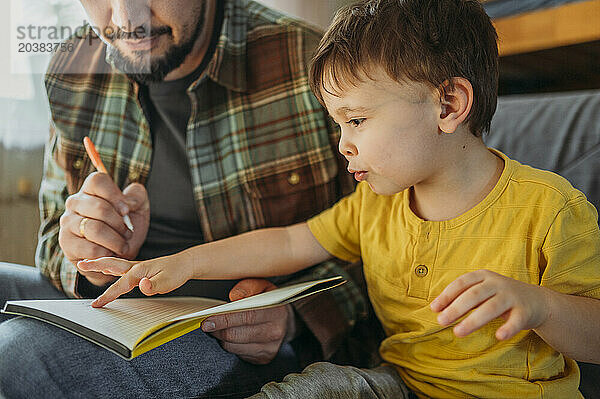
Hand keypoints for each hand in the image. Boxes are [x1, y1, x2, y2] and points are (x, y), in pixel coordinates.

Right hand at [59, 172, 149, 286]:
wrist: (117, 254)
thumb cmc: (126, 226)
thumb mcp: (139, 208)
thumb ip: (137, 196)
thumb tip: (128, 202)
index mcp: (91, 189)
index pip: (98, 180)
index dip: (115, 196)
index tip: (126, 211)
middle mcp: (75, 202)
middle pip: (100, 208)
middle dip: (120, 225)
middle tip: (128, 233)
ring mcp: (67, 222)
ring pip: (95, 229)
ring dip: (116, 241)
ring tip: (122, 245)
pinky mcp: (66, 243)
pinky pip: (90, 249)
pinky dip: (106, 253)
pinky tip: (109, 253)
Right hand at [78, 253, 191, 306]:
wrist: (186, 263)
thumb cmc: (177, 272)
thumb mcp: (168, 282)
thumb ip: (153, 286)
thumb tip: (141, 286)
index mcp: (139, 271)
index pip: (120, 285)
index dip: (108, 296)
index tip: (96, 304)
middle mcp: (136, 266)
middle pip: (112, 264)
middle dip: (96, 265)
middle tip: (81, 263)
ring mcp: (138, 266)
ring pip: (115, 264)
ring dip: (101, 264)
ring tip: (86, 263)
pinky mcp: (141, 268)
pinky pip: (121, 267)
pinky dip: (111, 266)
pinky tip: (107, 268)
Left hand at [201, 279, 294, 364]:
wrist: (284, 320)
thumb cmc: (269, 301)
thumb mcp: (262, 286)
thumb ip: (248, 286)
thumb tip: (234, 296)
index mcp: (276, 311)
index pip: (247, 316)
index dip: (225, 319)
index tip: (208, 319)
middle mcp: (275, 332)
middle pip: (237, 334)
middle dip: (217, 329)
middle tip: (206, 323)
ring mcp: (270, 348)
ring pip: (233, 346)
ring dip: (221, 336)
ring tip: (220, 326)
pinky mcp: (263, 358)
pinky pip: (237, 353)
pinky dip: (229, 344)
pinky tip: (232, 334)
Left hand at [430, 269, 550, 340]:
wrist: (537, 301)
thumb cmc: (500, 297)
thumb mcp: (482, 292)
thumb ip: (462, 298)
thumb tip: (437, 309)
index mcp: (483, 276)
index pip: (461, 283)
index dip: (447, 295)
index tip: (434, 309)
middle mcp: (497, 283)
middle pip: (473, 295)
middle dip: (455, 308)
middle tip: (441, 321)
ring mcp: (511, 296)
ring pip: (491, 307)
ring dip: (473, 320)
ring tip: (458, 332)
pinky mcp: (525, 311)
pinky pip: (516, 321)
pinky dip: (508, 328)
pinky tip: (499, 336)